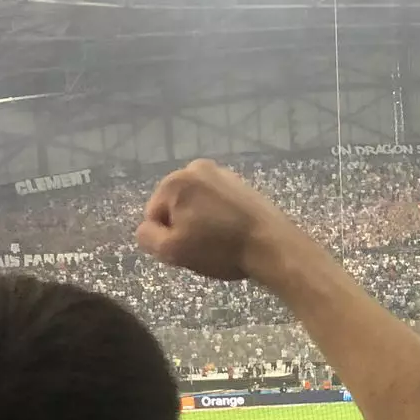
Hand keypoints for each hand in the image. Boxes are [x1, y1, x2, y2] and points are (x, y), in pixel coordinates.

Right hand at [136, 159, 300, 282]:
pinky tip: (233, 233)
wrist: (272, 245)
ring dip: (203, 223)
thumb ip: (147, 236)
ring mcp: (223, 174)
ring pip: (198, 205)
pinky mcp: (243, 184)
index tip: (189, 249)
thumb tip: (147, 227)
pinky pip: (219, 204)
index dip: (167, 238)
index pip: (154, 215)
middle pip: (176, 206)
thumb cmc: (220, 248)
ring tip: (222, 242)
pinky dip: (221, 218)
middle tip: (206, 247)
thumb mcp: (172, 251)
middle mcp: (197, 168)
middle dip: (185, 227)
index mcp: (175, 180)